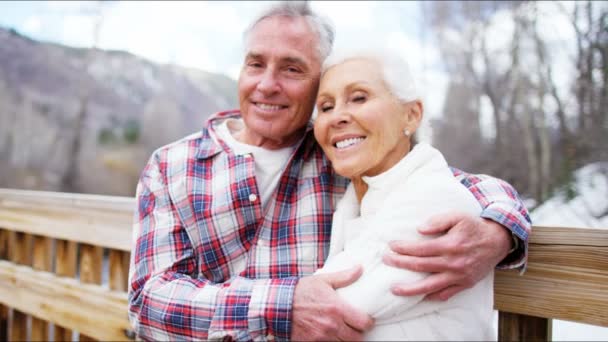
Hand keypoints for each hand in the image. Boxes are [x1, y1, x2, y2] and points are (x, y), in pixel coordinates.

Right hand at [291, 266, 374, 340]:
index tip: (367, 320)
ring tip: (344, 332)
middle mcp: (332, 325)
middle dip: (358, 333)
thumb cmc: (301, 291)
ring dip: (346, 339)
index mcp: (337, 309)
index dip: (368, 323)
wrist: (279, 305)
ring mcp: (322, 337)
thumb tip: (360, 269)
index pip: (364, 323)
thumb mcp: (323, 280)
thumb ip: (344, 277)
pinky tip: (331, 336)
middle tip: (356, 327)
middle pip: (357, 338)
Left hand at [383, 212, 510, 300]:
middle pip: (421, 266)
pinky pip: (445, 295)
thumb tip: (419, 229)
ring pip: (430, 286)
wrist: (497, 241)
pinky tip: (419, 296)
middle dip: (400, 263)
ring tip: (395, 289)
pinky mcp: (465, 284)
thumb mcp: (457, 216)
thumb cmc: (473, 227)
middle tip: (385, 260)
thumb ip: (438, 221)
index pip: (421, 249)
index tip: (391, 246)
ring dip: (411, 289)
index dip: (403, 248)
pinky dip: (431, 296)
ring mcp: (459, 276)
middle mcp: (454, 263)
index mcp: (450, 245)